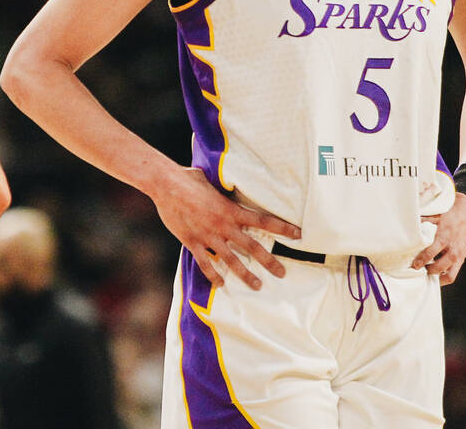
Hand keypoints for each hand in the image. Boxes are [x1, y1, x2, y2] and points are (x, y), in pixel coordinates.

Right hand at [150, 166, 300, 289]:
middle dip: (269, 261)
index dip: (283, 229)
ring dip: (245, 275)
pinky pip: (205, 263)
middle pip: (252, 247)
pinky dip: (213, 275)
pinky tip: (220, 285)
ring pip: (231, 261)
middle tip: (282, 273)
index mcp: (231, 210)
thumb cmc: (188, 178)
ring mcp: (208, 236)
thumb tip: (230, 184)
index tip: (299, 235)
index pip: (264, 221)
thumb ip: (223, 190)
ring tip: (257, 286)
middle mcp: (224, 226)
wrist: (166, 185)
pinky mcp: (192, 242)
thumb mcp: (212, 182)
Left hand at [413, 193, 465, 284]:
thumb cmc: (451, 212)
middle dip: (428, 271)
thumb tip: (411, 225)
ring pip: (449, 274)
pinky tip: (437, 275)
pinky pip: (455, 271)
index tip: (414, 265)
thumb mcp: (436, 214)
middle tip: (418, 271)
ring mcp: (460, 253)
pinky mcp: (464, 256)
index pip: (430, 254)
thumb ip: (425, 222)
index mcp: (444, 237)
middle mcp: (453, 248)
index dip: (421, 261)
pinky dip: (446, 276)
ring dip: (437, 277)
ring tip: (428, 275)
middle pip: (439, 267)